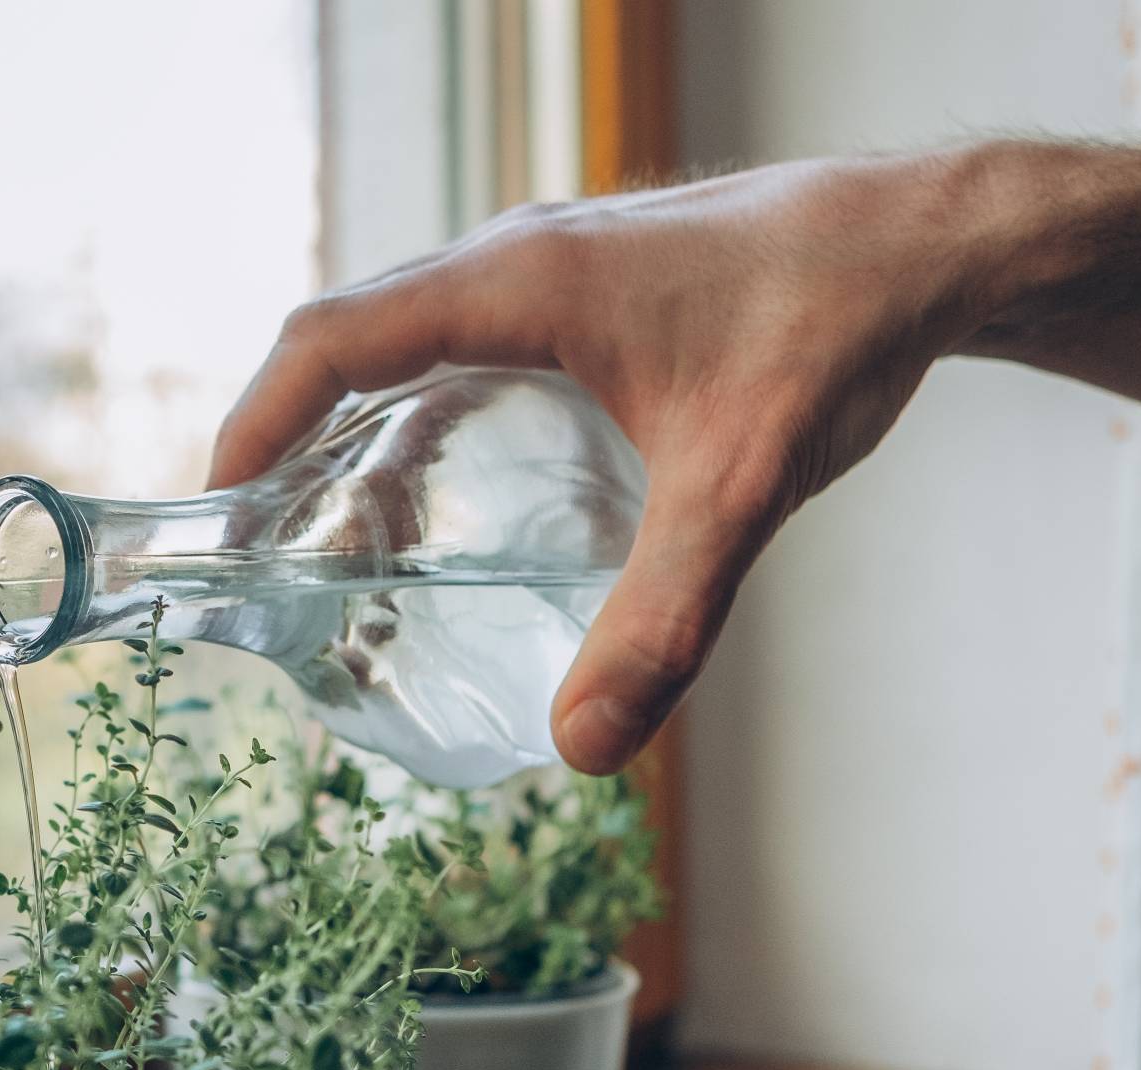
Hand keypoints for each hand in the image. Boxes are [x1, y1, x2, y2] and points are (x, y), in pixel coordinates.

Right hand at [210, 155, 1002, 772]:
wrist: (923, 247)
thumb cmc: (833, 327)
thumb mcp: (740, 484)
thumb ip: (663, 620)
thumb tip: (584, 751)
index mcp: (519, 280)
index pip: (334, 339)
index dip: (257, 422)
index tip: (217, 511)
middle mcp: (515, 264)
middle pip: (352, 349)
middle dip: (294, 453)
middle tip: (270, 563)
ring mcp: (547, 277)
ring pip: (409, 358)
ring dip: (363, 451)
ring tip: (346, 563)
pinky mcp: (584, 301)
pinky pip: (465, 363)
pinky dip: (429, 437)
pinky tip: (454, 524)